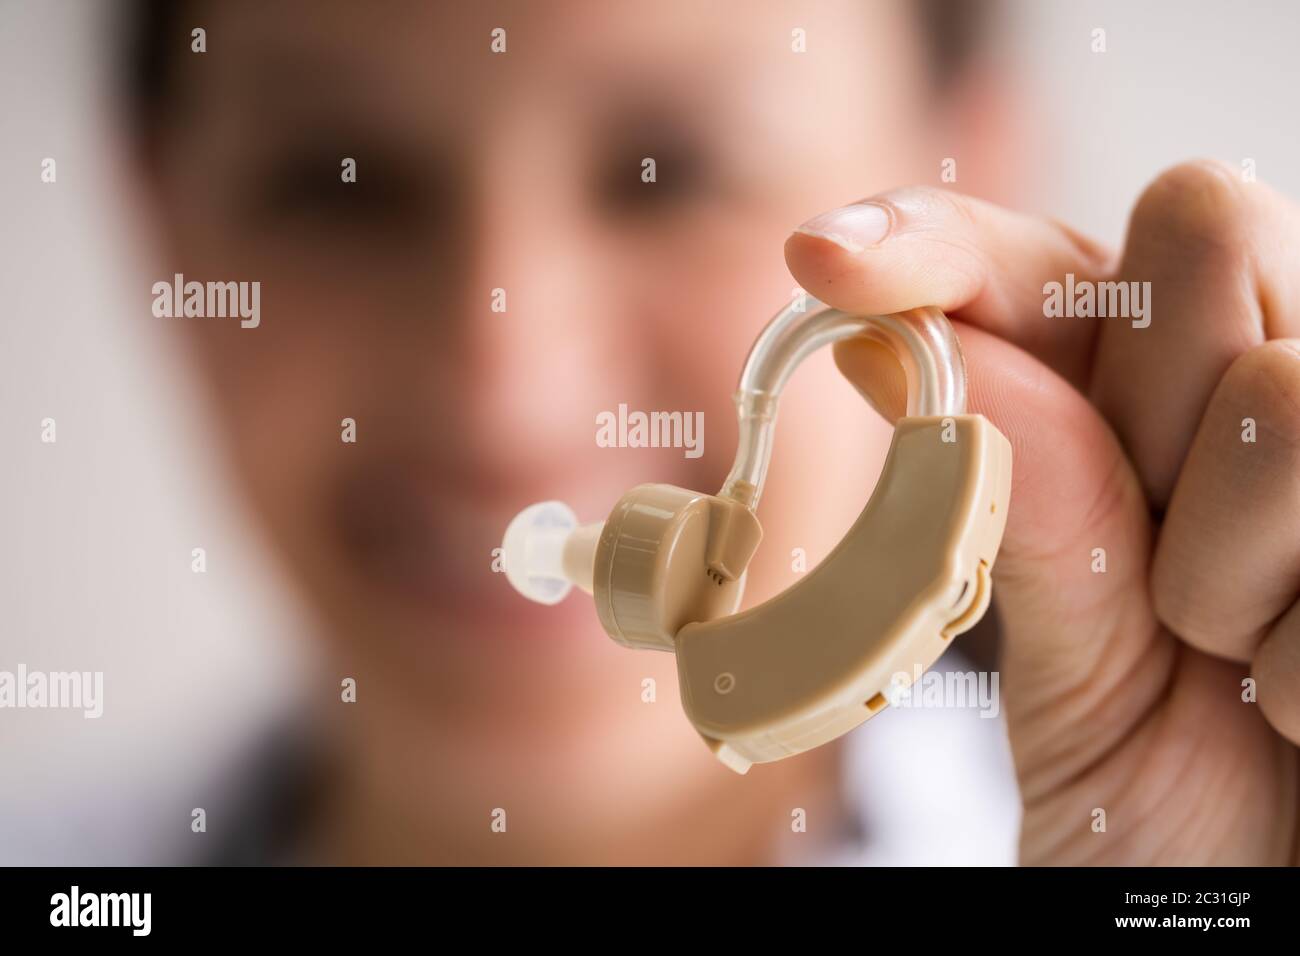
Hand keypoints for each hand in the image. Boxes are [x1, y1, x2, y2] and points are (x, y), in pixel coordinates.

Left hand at [785, 160, 1299, 863]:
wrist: (1272, 905)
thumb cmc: (1175, 804)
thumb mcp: (1077, 667)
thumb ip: (1023, 503)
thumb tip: (884, 343)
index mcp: (1153, 407)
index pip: (1046, 254)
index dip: (940, 238)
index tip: (827, 261)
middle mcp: (1272, 384)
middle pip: (1201, 223)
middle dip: (1144, 399)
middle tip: (1150, 571)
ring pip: (1282, 390)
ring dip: (1221, 571)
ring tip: (1232, 664)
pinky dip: (1296, 662)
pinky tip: (1299, 707)